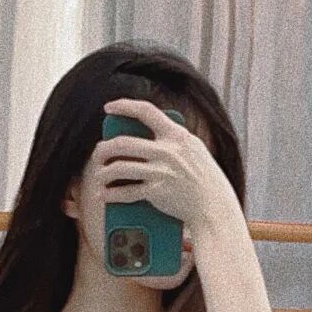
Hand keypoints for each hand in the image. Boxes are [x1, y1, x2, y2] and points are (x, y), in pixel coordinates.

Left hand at [99, 96, 240, 246]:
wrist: (213, 205)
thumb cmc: (203, 177)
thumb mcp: (193, 149)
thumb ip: (173, 139)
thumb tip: (146, 134)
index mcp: (177, 135)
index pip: (146, 111)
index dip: (124, 106)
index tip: (108, 107)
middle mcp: (167, 151)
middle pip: (123, 143)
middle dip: (104, 148)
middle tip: (98, 153)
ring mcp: (161, 172)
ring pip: (120, 167)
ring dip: (103, 173)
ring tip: (99, 176)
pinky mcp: (157, 192)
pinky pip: (127, 192)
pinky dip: (112, 195)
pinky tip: (104, 195)